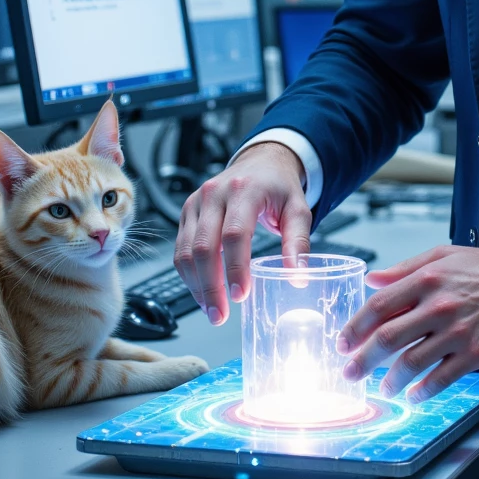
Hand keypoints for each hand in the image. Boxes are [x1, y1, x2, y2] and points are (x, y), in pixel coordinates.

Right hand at [174, 143, 309, 325]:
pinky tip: (202, 292)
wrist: (260, 163)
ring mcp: (196, 203)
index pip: (234, 234)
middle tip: (221, 315)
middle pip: (204, 247)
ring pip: (186, 251)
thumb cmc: (278, 186)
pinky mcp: (187, 213)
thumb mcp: (298, 209)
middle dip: (210, 286)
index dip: (235, 268)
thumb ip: (298, 242)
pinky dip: (189, 275)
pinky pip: (180, 249)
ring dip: (196, 286)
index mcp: (244, 190)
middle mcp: (213, 194)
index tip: (240, 295)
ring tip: (212, 310)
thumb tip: (297, 276)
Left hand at [337, 242, 478, 402]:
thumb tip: (371, 280)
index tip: (343, 342)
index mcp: (427, 280)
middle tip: (350, 372)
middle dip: (363, 360)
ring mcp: (458, 332)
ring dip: (391, 380)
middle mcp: (439, 306)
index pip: (380, 305)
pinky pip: (442, 378)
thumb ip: (404, 269)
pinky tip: (414, 396)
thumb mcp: (443, 256)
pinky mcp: (477, 354)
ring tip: (383, 388)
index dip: (356, 327)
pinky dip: (423, 391)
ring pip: (411, 362)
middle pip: (388, 338)